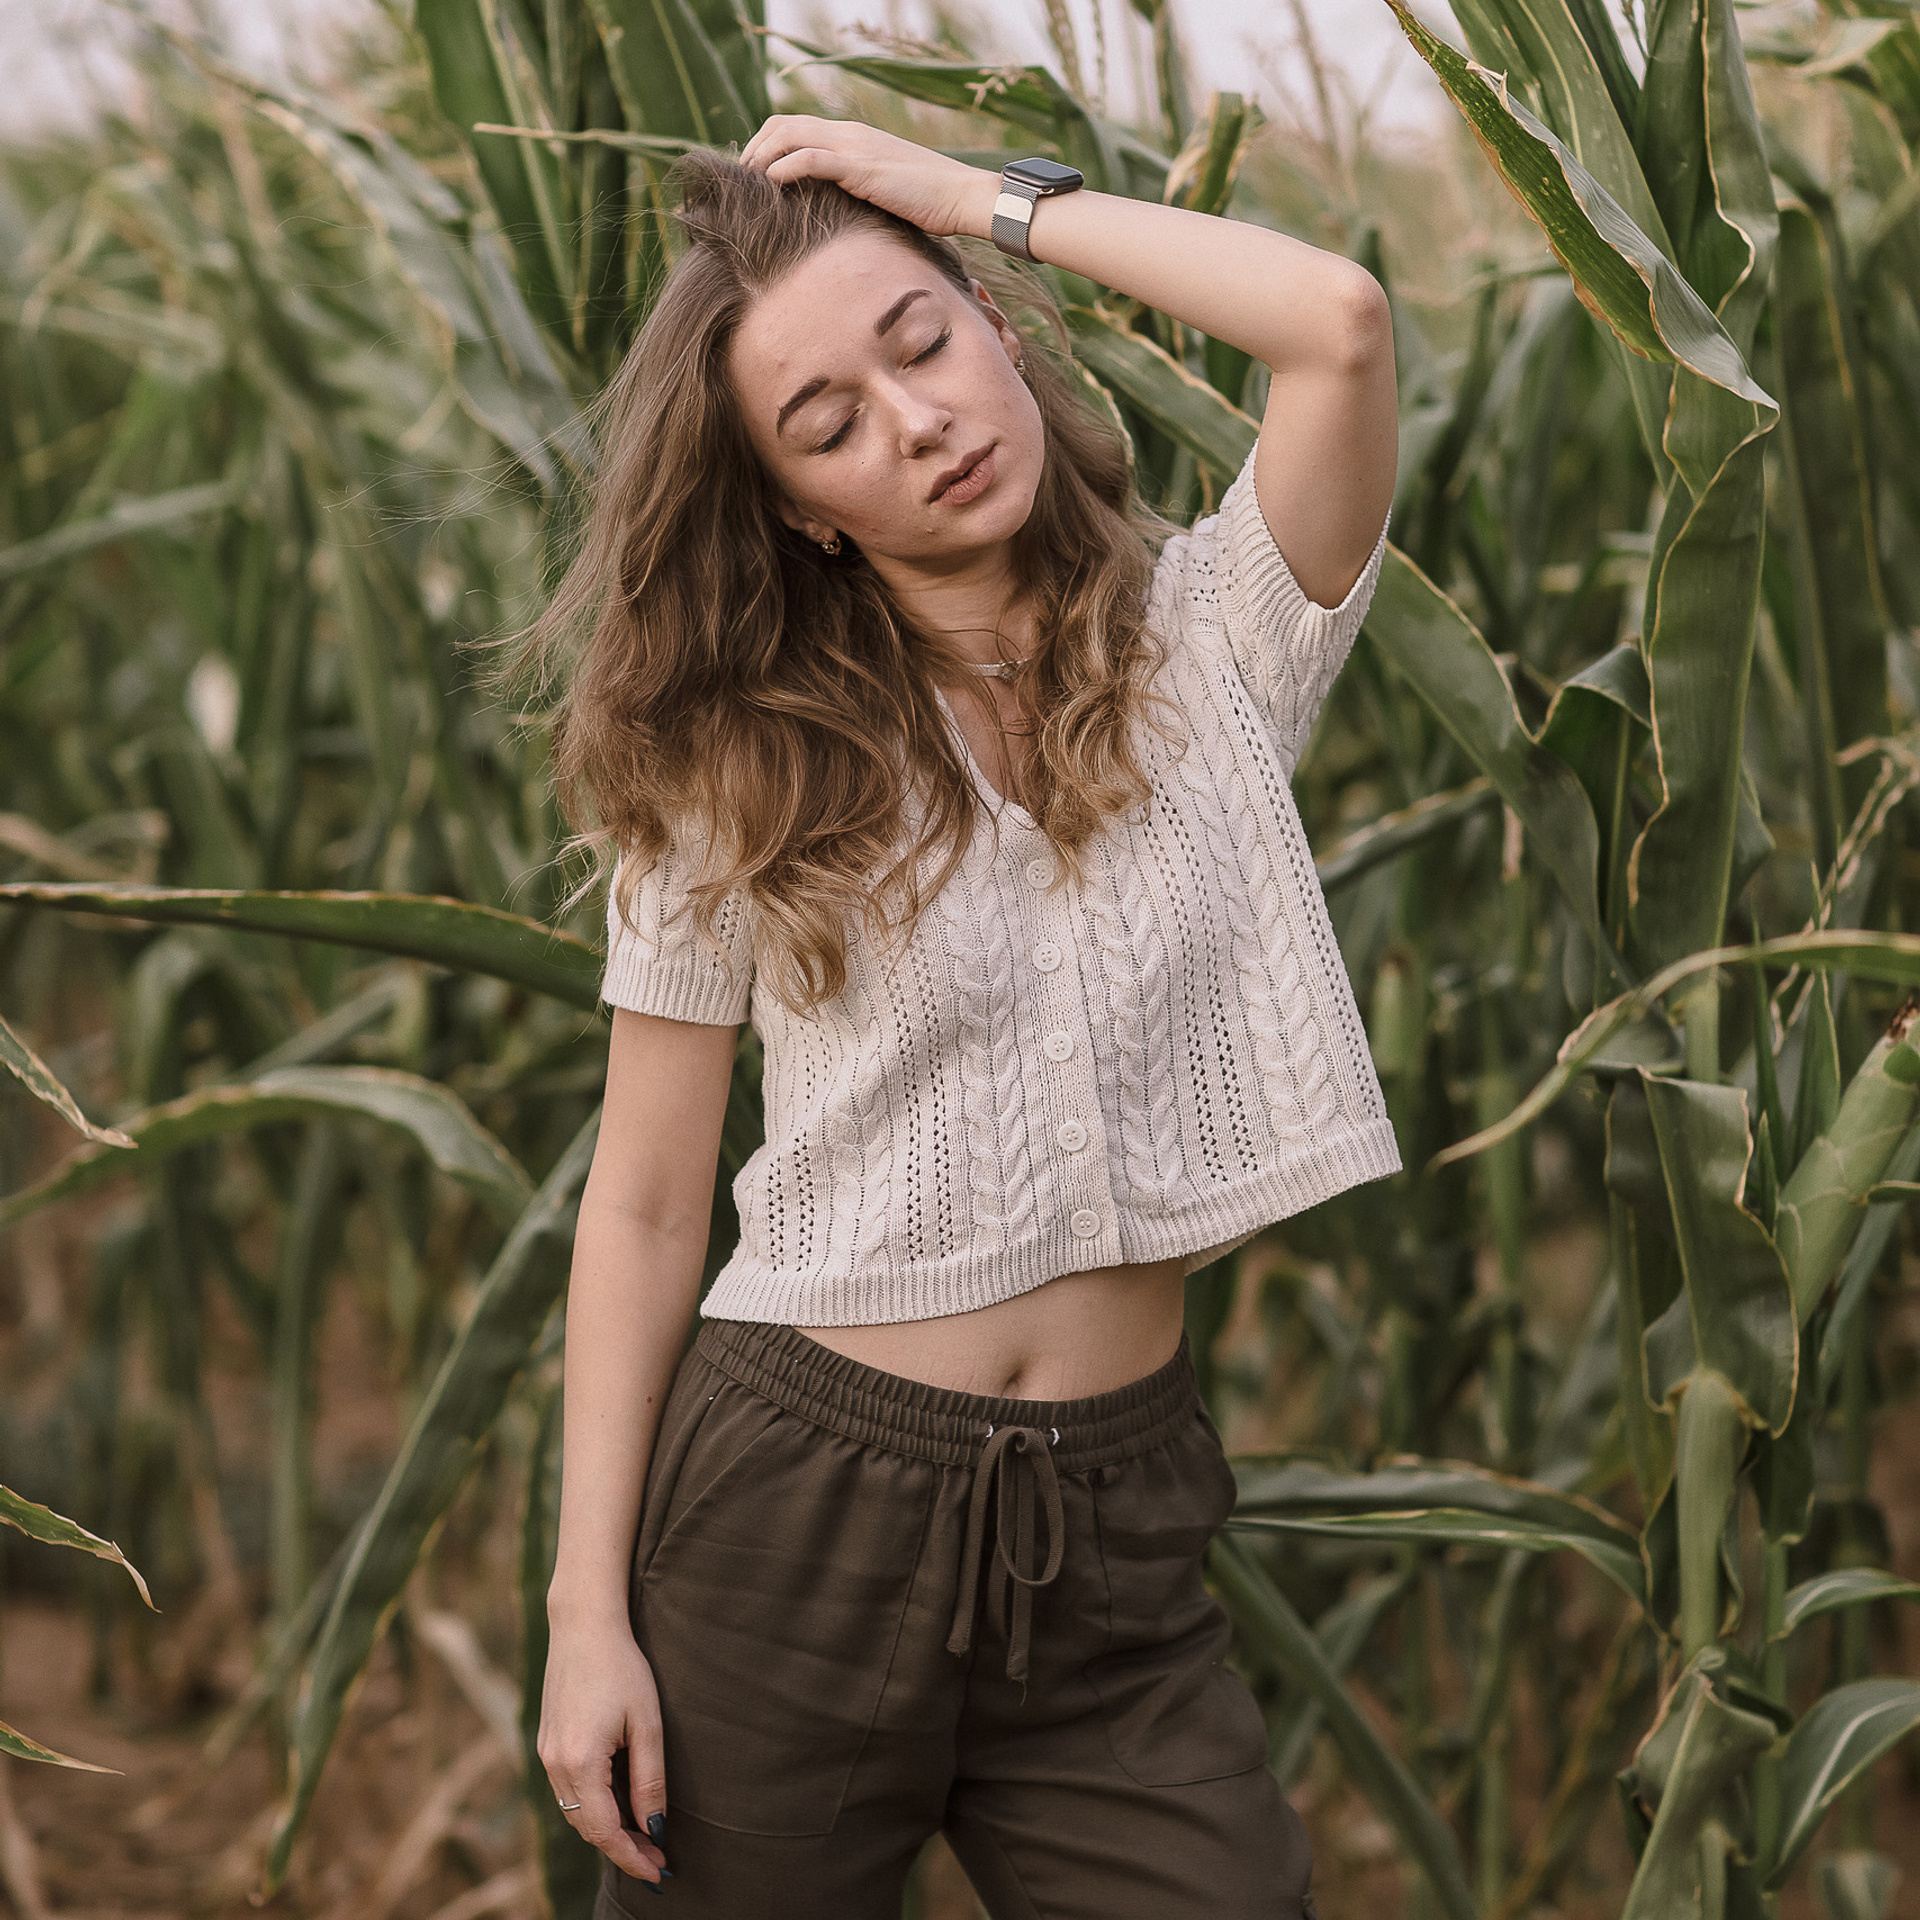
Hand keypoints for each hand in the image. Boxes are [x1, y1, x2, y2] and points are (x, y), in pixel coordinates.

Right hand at [537, 1615, 671, 1887]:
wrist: (583, 1625)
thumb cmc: (622, 1667)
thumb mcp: (647, 1723)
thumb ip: (650, 1780)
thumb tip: (655, 1828)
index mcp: (579, 1762)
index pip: (605, 1830)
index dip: (632, 1857)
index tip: (659, 1872)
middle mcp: (554, 1764)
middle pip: (587, 1827)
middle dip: (622, 1848)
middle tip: (657, 1858)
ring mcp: (546, 1753)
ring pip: (575, 1811)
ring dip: (606, 1829)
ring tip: (642, 1837)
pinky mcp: (547, 1742)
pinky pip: (568, 1790)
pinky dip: (592, 1806)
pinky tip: (617, 1804)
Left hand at [739, 115, 993, 238]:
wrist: (962, 196)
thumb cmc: (931, 203)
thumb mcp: (885, 193)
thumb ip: (857, 191)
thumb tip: (834, 215)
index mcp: (853, 137)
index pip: (796, 125)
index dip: (767, 144)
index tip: (753, 174)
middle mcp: (849, 134)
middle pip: (783, 123)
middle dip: (754, 147)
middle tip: (740, 179)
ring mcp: (854, 147)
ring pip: (789, 134)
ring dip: (761, 156)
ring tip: (748, 183)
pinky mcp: (860, 167)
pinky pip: (810, 158)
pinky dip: (784, 168)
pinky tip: (771, 186)